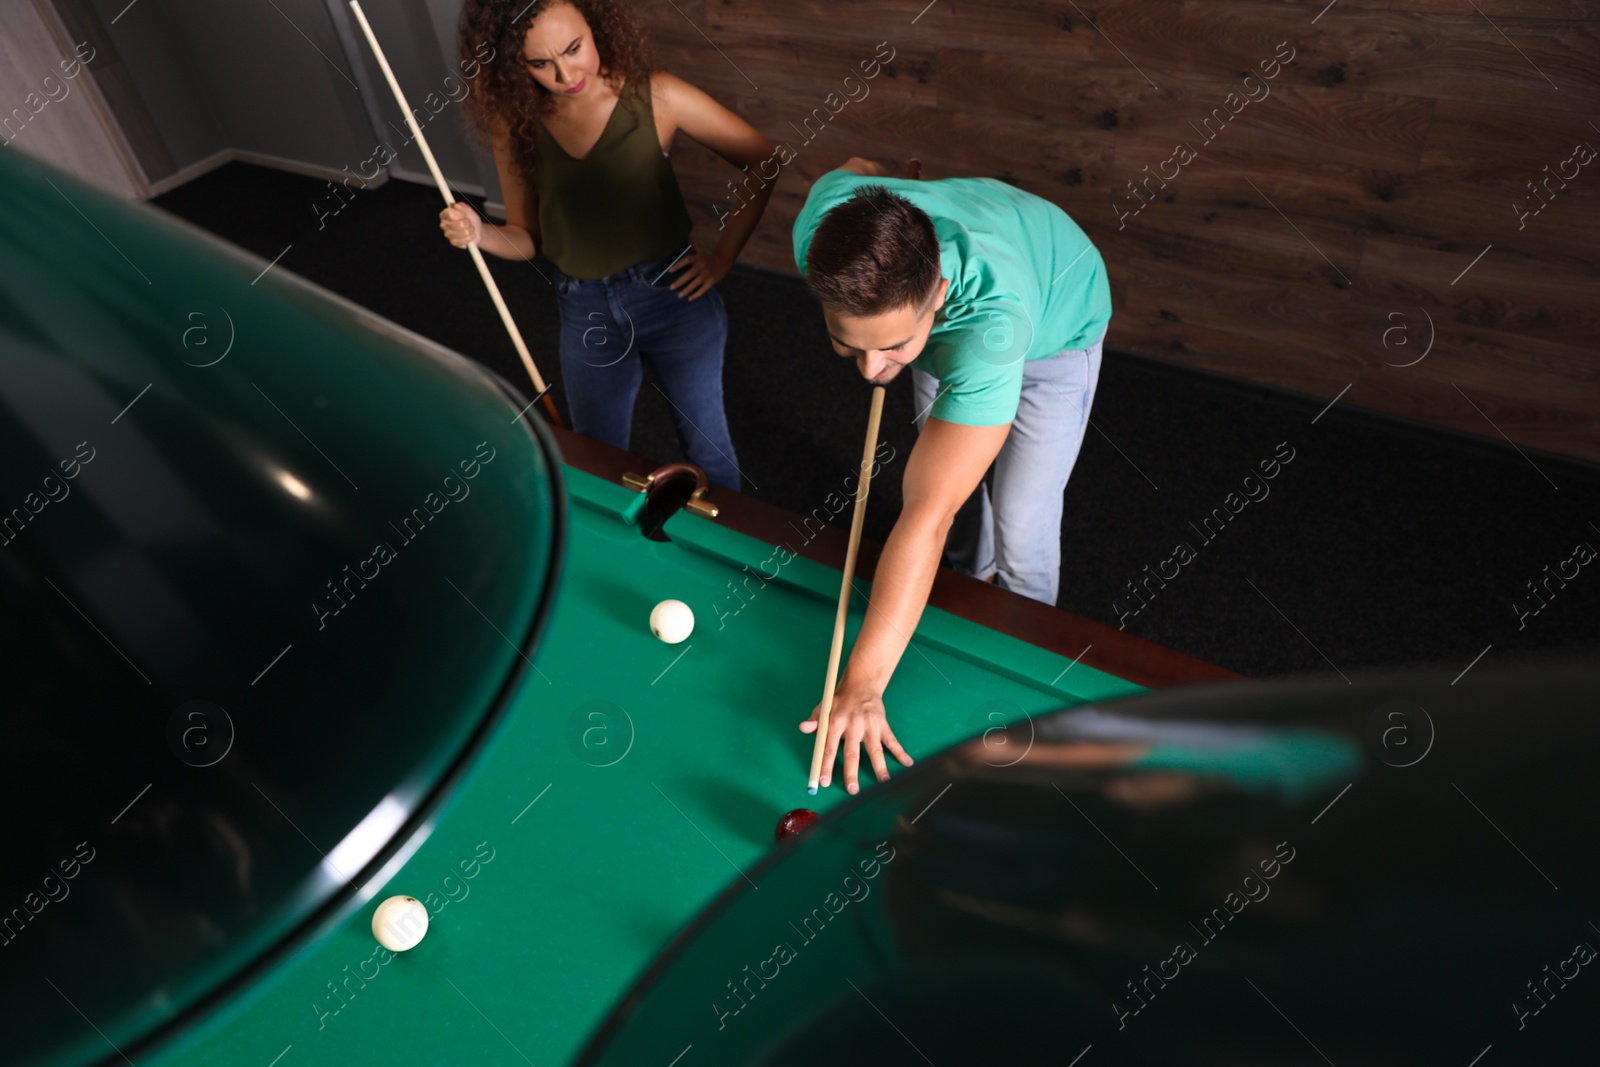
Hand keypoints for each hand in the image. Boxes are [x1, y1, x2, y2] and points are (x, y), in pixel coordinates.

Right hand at [439, 202, 482, 248]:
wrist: (477, 231)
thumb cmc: (471, 219)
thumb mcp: (470, 211)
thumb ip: (463, 207)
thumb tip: (455, 205)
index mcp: (445, 214)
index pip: (449, 214)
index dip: (459, 214)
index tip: (464, 215)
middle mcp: (444, 224)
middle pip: (459, 224)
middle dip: (468, 223)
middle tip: (468, 223)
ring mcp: (448, 234)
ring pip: (464, 233)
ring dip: (470, 231)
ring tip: (470, 229)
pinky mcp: (453, 242)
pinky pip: (464, 241)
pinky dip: (470, 238)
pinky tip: (469, 236)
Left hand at [668, 246, 729, 299]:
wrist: (723, 261)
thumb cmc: (709, 257)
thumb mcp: (701, 251)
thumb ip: (694, 245)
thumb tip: (688, 235)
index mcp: (698, 258)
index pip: (686, 260)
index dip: (678, 265)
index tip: (670, 271)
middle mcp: (702, 266)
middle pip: (689, 274)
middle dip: (680, 281)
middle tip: (671, 288)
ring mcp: (707, 274)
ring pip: (695, 284)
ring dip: (686, 290)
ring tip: (679, 296)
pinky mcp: (711, 281)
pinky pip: (703, 289)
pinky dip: (697, 294)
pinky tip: (690, 298)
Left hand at [800, 679, 912, 793]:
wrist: (861, 683)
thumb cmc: (840, 700)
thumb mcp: (824, 707)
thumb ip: (815, 721)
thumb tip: (803, 728)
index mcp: (836, 722)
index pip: (829, 747)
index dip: (826, 765)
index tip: (824, 782)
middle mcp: (853, 724)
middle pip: (852, 752)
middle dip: (852, 772)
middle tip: (853, 789)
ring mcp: (870, 725)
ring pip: (875, 749)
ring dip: (879, 766)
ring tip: (883, 781)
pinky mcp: (883, 724)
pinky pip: (892, 740)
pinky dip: (900, 752)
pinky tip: (907, 763)